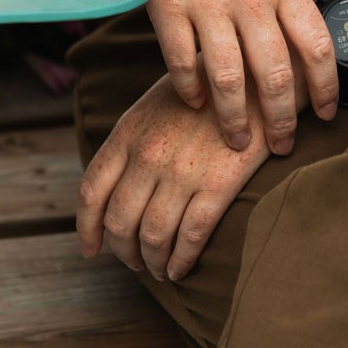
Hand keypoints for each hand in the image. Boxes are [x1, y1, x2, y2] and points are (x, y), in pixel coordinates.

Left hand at [76, 73, 271, 284]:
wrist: (259, 77)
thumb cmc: (208, 91)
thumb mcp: (158, 103)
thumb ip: (135, 140)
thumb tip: (117, 186)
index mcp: (129, 131)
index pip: (92, 191)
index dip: (88, 228)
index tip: (92, 249)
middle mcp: (149, 153)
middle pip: (119, 222)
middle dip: (124, 252)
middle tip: (135, 262)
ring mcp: (182, 170)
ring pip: (152, 237)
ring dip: (152, 262)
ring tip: (159, 270)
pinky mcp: (218, 184)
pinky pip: (190, 238)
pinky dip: (181, 261)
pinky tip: (181, 269)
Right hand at [111, 0, 347, 155]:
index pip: (315, 44)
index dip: (325, 85)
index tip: (328, 112)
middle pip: (273, 73)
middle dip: (281, 118)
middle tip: (283, 145)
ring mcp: (206, 2)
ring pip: (227, 78)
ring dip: (234, 117)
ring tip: (239, 142)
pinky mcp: (167, 5)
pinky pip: (181, 61)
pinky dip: (189, 88)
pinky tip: (195, 103)